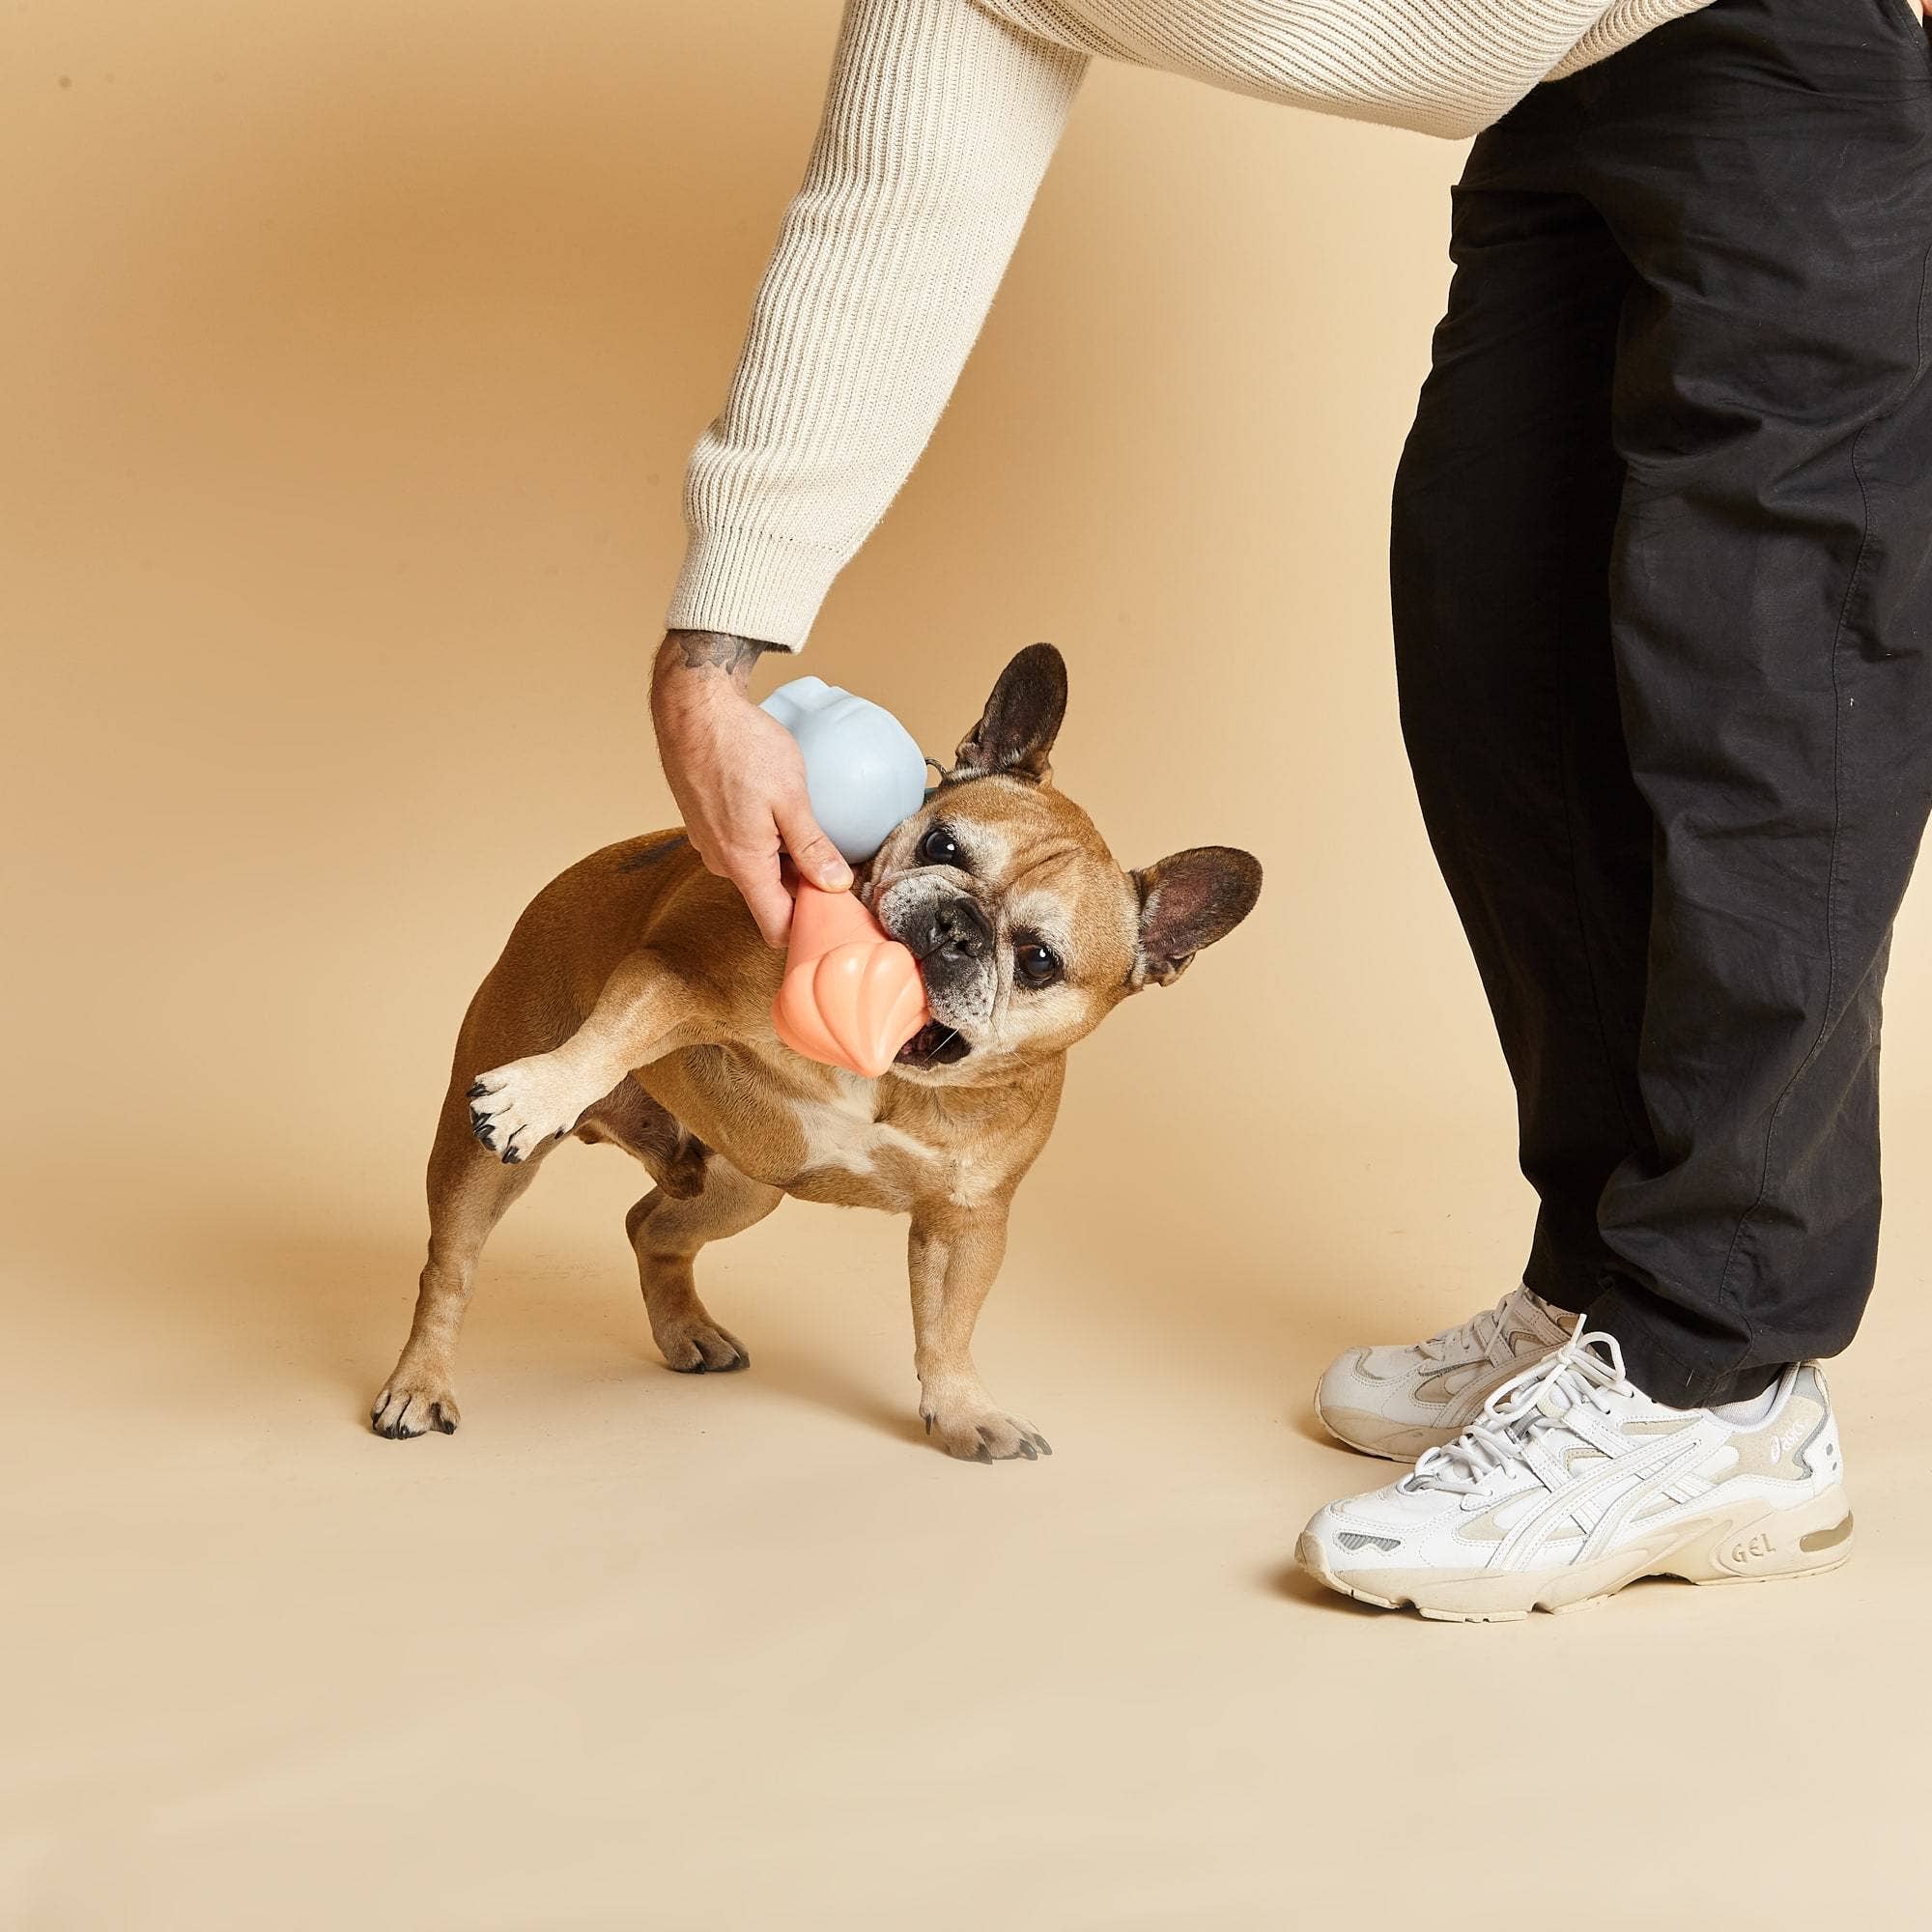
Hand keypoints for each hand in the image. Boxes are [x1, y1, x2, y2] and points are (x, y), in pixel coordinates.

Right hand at [650, 631, 852, 946]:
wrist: (692, 704)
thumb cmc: (738, 744)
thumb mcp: (790, 797)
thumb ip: (813, 847)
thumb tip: (836, 885)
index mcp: (742, 863)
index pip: (776, 928)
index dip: (809, 927)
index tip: (839, 910)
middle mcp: (720, 860)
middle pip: (769, 897)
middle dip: (804, 887)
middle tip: (839, 861)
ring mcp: (708, 841)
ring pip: (756, 868)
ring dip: (785, 858)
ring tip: (811, 827)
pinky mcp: (705, 821)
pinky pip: (742, 844)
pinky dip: (765, 837)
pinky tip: (782, 808)